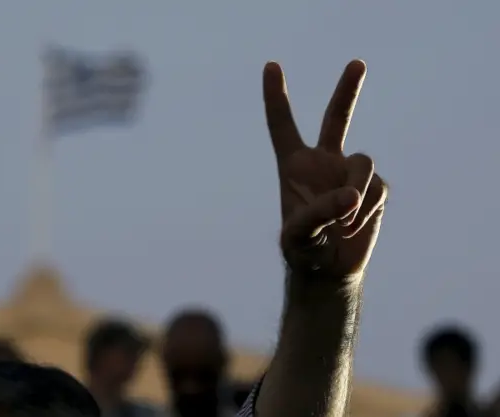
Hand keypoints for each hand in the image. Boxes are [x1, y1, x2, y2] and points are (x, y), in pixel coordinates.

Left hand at [263, 60, 386, 281]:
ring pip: (363, 160)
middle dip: (348, 91)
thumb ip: (319, 212)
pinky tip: (352, 228)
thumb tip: (352, 194)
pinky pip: (377, 188)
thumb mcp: (298, 234)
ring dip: (356, 191)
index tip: (270, 66)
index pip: (282, 125)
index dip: (276, 96)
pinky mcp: (374, 190)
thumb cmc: (302, 250)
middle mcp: (323, 163)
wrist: (328, 271)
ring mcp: (350, 174)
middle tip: (357, 63)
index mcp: (294, 166)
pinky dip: (367, 209)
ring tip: (344, 222)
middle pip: (336, 119)